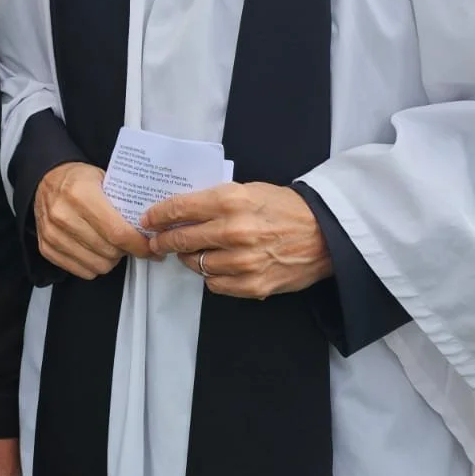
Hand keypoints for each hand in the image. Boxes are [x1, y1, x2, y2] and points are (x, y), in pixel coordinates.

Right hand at [34, 161, 152, 278]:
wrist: (47, 180)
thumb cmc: (78, 179)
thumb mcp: (104, 178)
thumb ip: (124, 202)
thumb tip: (152, 227)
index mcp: (81, 194)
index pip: (117, 232)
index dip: (138, 245)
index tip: (150, 248)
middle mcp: (63, 215)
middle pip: (109, 251)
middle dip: (126, 251)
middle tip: (130, 242)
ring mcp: (52, 234)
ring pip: (97, 265)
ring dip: (111, 260)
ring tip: (112, 245)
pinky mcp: (46, 248)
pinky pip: (81, 271)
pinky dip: (93, 265)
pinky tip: (96, 251)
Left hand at [141, 182, 332, 299]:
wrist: (325, 233)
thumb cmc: (285, 208)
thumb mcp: (248, 190)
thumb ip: (214, 200)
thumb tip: (180, 212)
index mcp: (231, 201)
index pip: (179, 209)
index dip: (158, 216)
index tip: (148, 220)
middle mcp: (234, 231)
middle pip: (181, 239)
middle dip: (164, 241)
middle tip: (158, 242)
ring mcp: (243, 261)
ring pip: (196, 264)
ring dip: (190, 259)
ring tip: (194, 252)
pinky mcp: (252, 285)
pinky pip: (215, 284)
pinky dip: (213, 276)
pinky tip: (219, 266)